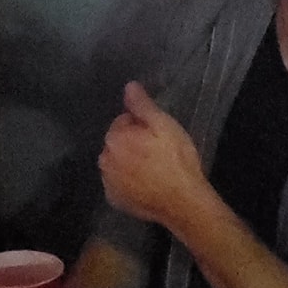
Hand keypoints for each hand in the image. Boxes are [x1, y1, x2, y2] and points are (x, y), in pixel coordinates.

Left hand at [98, 82, 207, 231]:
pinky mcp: (115, 200)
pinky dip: (127, 182)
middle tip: (157, 152)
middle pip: (117, 143)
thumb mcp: (164, 125)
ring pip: (116, 163)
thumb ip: (142, 105)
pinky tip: (146, 184)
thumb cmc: (176, 159)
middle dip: (132, 143)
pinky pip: (118, 184)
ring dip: (128, 162)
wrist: (183, 201)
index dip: (142, 126)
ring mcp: (108, 183)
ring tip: (153, 169)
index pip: (122, 121)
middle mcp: (104, 160)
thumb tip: (129, 86)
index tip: (158, 136)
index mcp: (114, 139)